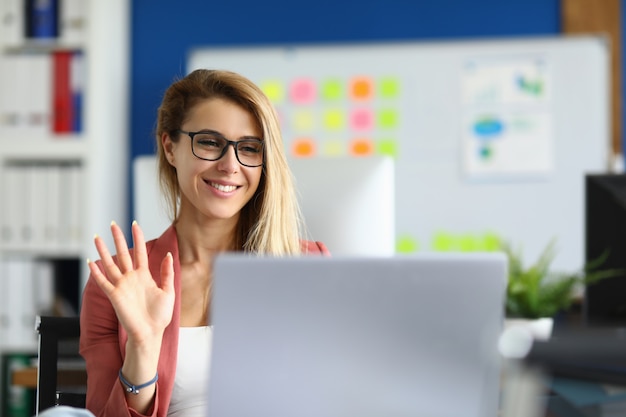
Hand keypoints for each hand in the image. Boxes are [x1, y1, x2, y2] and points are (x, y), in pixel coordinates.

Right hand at [88, 221, 174, 344]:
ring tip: (97, 237)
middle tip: (112, 224)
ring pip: (110, 264)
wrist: (150, 333)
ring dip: (103, 251)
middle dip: (118, 239)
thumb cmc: (160, 315)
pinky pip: (103, 282)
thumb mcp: (168, 291)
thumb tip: (168, 254)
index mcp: (145, 276)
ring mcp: (122, 286)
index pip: (139, 252)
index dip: (137, 238)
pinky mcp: (114, 296)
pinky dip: (96, 272)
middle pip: (123, 254)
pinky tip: (91, 262)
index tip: (135, 224)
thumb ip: (167, 273)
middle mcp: (131, 278)